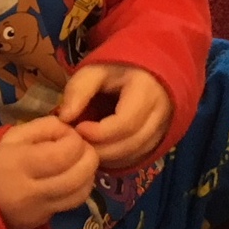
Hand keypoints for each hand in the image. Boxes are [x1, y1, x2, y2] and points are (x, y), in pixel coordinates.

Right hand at [0, 115, 97, 228]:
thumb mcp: (12, 134)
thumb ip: (45, 127)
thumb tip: (72, 131)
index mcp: (21, 163)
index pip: (66, 153)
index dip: (76, 140)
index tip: (69, 134)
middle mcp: (32, 191)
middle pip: (78, 177)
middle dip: (89, 157)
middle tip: (82, 147)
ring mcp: (38, 211)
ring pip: (81, 194)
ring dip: (88, 175)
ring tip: (79, 162)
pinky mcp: (42, 221)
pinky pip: (70, 204)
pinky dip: (79, 189)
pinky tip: (71, 178)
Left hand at [57, 64, 173, 166]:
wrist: (144, 70)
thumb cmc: (116, 68)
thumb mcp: (94, 71)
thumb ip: (78, 90)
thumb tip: (64, 118)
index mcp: (146, 89)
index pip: (125, 122)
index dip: (99, 132)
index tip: (78, 129)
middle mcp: (161, 112)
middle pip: (131, 143)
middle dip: (101, 149)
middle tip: (78, 144)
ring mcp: (164, 128)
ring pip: (136, 154)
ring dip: (108, 157)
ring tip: (87, 147)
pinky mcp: (160, 139)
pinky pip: (140, 158)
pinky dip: (118, 160)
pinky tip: (101, 152)